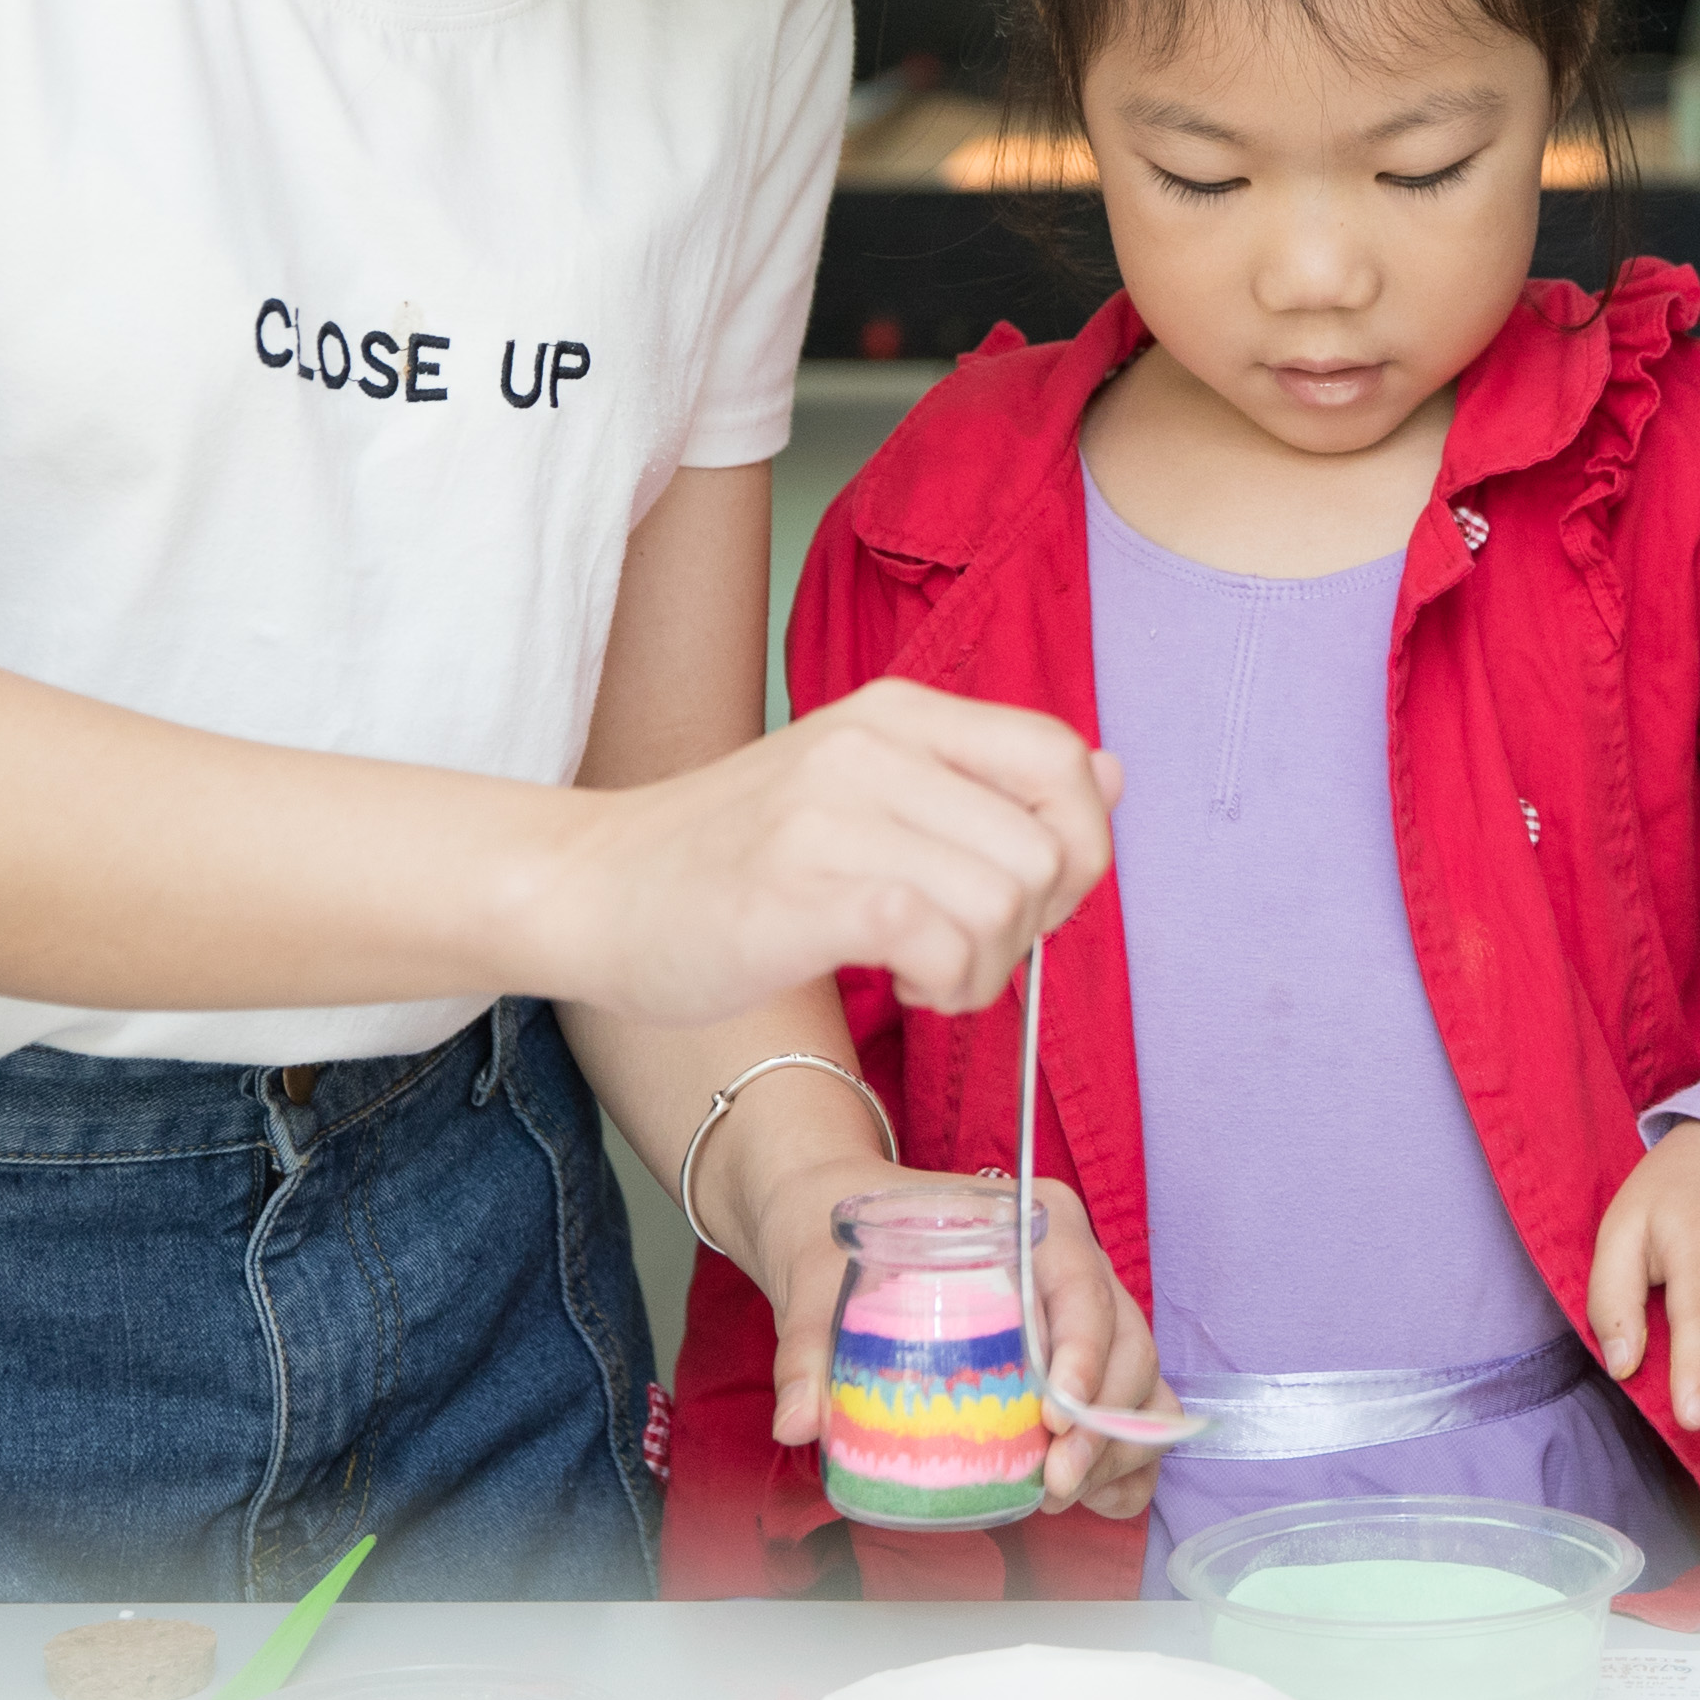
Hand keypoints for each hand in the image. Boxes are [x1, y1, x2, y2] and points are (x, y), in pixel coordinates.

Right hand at [551, 684, 1121, 1021]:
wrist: (590, 887)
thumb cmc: (729, 857)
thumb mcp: (863, 789)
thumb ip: (981, 783)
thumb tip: (1109, 777)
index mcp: (899, 712)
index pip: (1061, 756)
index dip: (1080, 844)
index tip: (1034, 901)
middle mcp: (875, 745)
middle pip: (1046, 847)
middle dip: (1032, 929)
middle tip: (966, 953)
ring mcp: (836, 811)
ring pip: (1005, 899)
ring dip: (987, 967)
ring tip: (928, 974)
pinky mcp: (805, 887)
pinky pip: (942, 938)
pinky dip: (946, 983)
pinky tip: (903, 987)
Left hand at [750, 1162, 1173, 1522]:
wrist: (830, 1218)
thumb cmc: (837, 1233)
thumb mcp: (813, 1276)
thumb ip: (807, 1345)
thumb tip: (798, 1423)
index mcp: (1029, 1220)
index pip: (1081, 1283)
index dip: (1085, 1353)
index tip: (1055, 1418)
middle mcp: (1069, 1264)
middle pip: (1126, 1343)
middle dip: (1104, 1423)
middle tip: (1052, 1483)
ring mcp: (1080, 1315)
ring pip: (1140, 1382)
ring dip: (1118, 1449)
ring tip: (1058, 1495)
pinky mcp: (1072, 1362)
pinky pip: (1129, 1412)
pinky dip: (1125, 1460)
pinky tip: (1090, 1499)